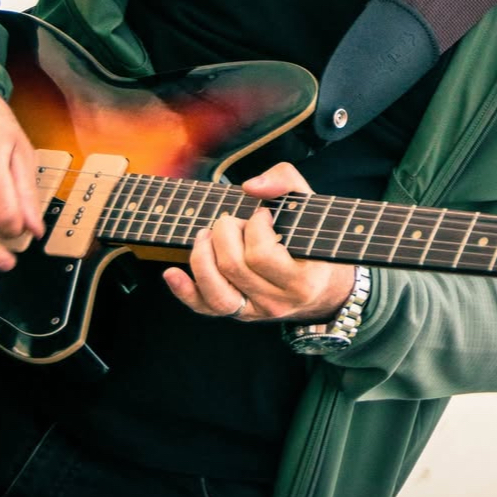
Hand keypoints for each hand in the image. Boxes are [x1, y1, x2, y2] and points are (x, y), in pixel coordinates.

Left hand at [163, 162, 355, 322]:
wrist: (324, 286)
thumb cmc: (315, 239)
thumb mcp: (312, 205)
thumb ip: (285, 182)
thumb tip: (250, 186)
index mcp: (301, 280)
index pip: (262, 255)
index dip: (254, 227)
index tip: (262, 215)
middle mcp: (277, 301)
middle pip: (233, 267)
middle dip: (225, 233)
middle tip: (235, 220)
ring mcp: (256, 311)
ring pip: (216, 292)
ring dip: (202, 256)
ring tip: (207, 235)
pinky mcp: (239, 314)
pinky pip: (206, 308)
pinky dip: (184, 290)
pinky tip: (172, 272)